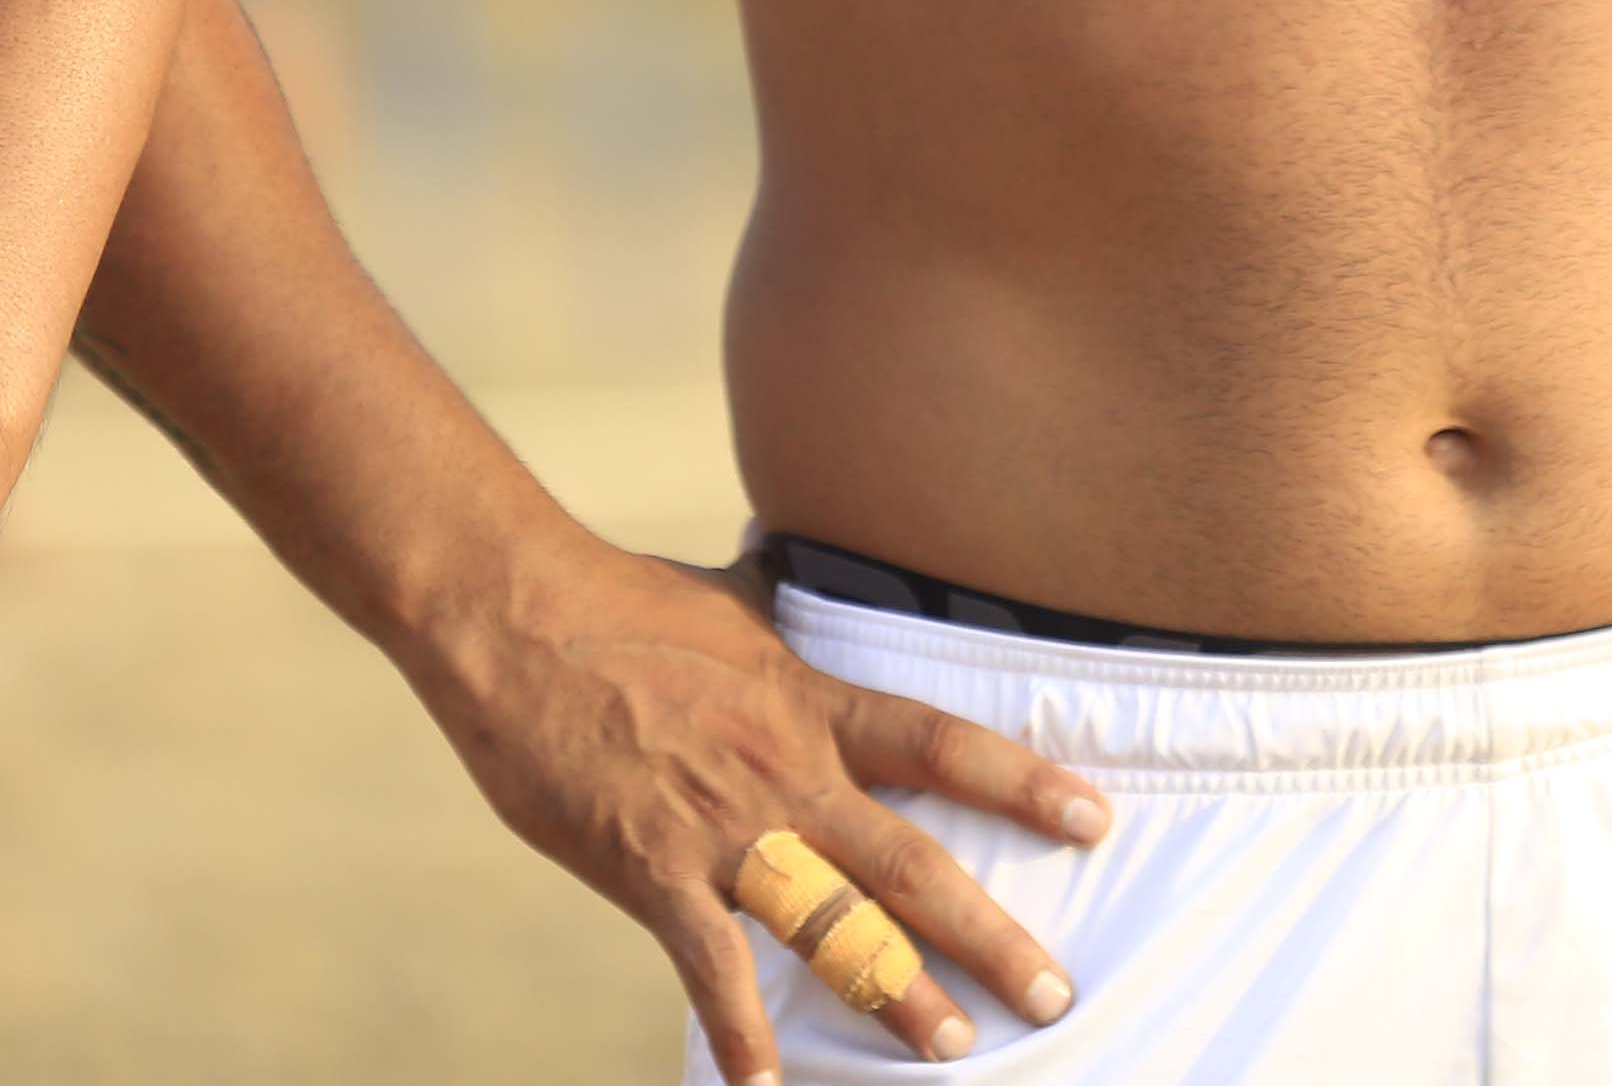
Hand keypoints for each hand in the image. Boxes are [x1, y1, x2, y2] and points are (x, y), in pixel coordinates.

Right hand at [399, 523, 1109, 1077]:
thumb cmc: (622, 603)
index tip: (1095, 820)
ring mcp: (721, 829)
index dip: (1025, 784)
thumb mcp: (735, 600)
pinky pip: (709, 969)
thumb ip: (788, 614)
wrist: (516, 620)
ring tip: (953, 1049)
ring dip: (894, 994)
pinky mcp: (650, 871)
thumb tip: (808, 572)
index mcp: (812, 704)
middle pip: (912, 864)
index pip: (944, 747)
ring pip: (832, 927)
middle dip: (988, 936)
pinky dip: (740, 1033)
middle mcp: (786, 773)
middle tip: (1051, 993)